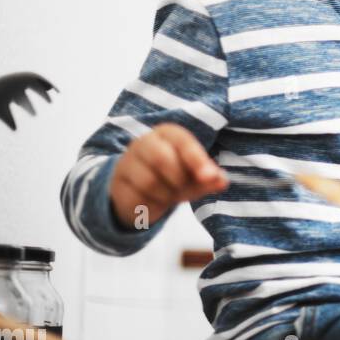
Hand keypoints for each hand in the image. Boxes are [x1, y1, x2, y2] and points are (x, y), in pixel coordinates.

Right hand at [109, 123, 226, 228]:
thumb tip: (222, 181)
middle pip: (161, 158)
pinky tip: (155, 201)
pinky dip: (153, 205)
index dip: (197, 159)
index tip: (210, 176)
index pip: (182, 140)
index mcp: (167, 134)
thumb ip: (209, 177)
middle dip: (179, 179)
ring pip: (149, 181)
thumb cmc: (173, 178)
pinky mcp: (117, 183)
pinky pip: (137, 197)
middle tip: (184, 187)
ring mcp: (127, 162)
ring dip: (167, 194)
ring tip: (170, 195)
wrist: (140, 194)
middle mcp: (144, 142)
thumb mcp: (194, 177)